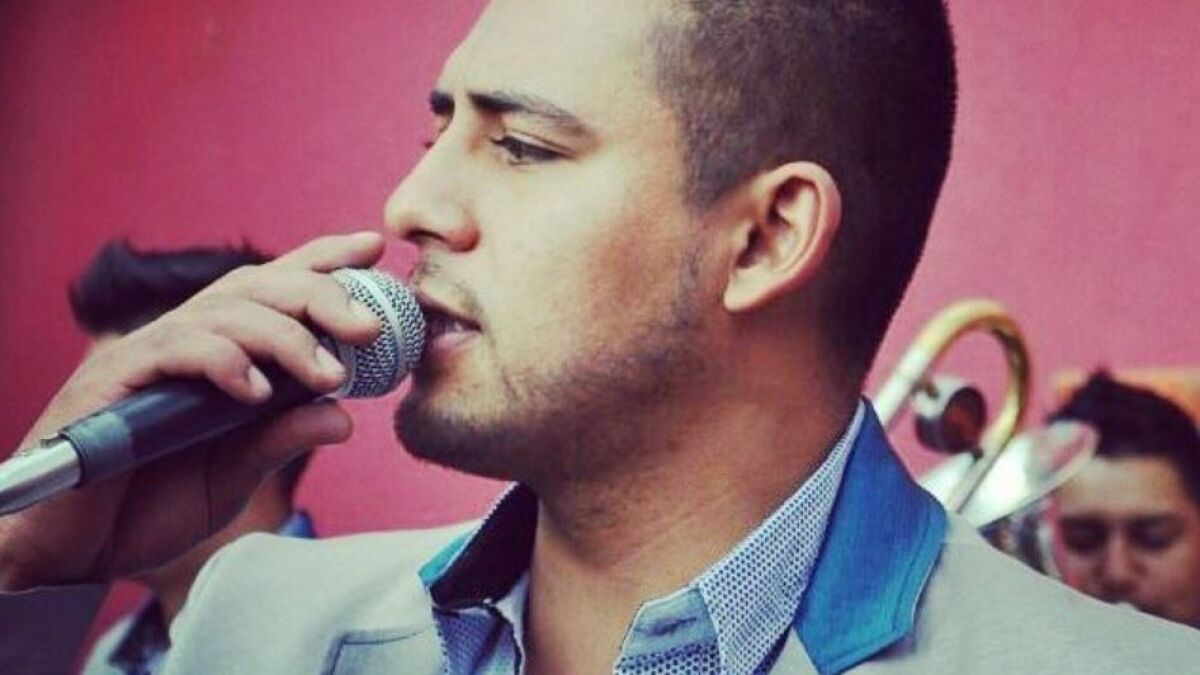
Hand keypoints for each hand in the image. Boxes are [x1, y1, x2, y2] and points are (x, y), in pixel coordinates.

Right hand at [0, 232, 385, 589]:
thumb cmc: (149, 504)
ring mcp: (149, 353)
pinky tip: (255, 392)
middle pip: (259, 287)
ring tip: (328, 375)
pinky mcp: (114, 377)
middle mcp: (188, 339)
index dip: (321, 260)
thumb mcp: (234, 473)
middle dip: (321, 295)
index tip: (372, 248)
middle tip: (371, 327)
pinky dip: (223, 362)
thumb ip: (280, 439)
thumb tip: (345, 418)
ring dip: (285, 338)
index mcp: (222, 351)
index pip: (275, 287)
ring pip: (226, 312)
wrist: (73, 550)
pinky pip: (176, 349)